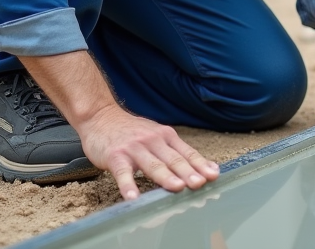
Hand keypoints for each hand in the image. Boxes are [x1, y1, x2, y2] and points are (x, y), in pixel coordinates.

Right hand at [79, 104, 218, 199]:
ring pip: (153, 165)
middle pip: (173, 159)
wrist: (101, 116)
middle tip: (200, 184)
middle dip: (188, 172)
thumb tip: (206, 168)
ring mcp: (134, 148)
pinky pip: (123, 173)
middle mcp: (152, 140)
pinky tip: (133, 197)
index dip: (200, 165)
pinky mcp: (115, 156)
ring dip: (166, 177)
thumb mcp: (157, 136)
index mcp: (165, 136)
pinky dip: (128, 185)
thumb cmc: (132, 131)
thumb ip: (177, 152)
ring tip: (177, 188)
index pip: (186, 153)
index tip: (213, 176)